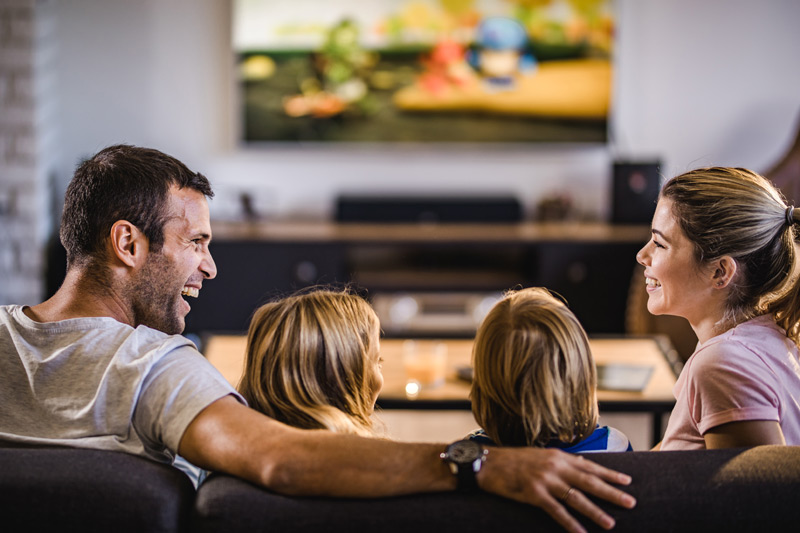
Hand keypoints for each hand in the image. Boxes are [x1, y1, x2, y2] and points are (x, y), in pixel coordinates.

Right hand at [477, 447, 634, 532]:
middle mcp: (555, 466)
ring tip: (610, 523)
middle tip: (630, 502)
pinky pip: (556, 511)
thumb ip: (561, 460)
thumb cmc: (513, 460)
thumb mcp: (540, 455)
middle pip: (589, 481)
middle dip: (611, 492)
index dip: (609, 474)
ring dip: (595, 512)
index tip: (627, 481)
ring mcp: (545, 480)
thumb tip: (582, 462)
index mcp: (558, 456)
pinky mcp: (534, 493)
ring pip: (576, 498)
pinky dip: (570, 523)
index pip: (590, 466)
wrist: (487, 464)